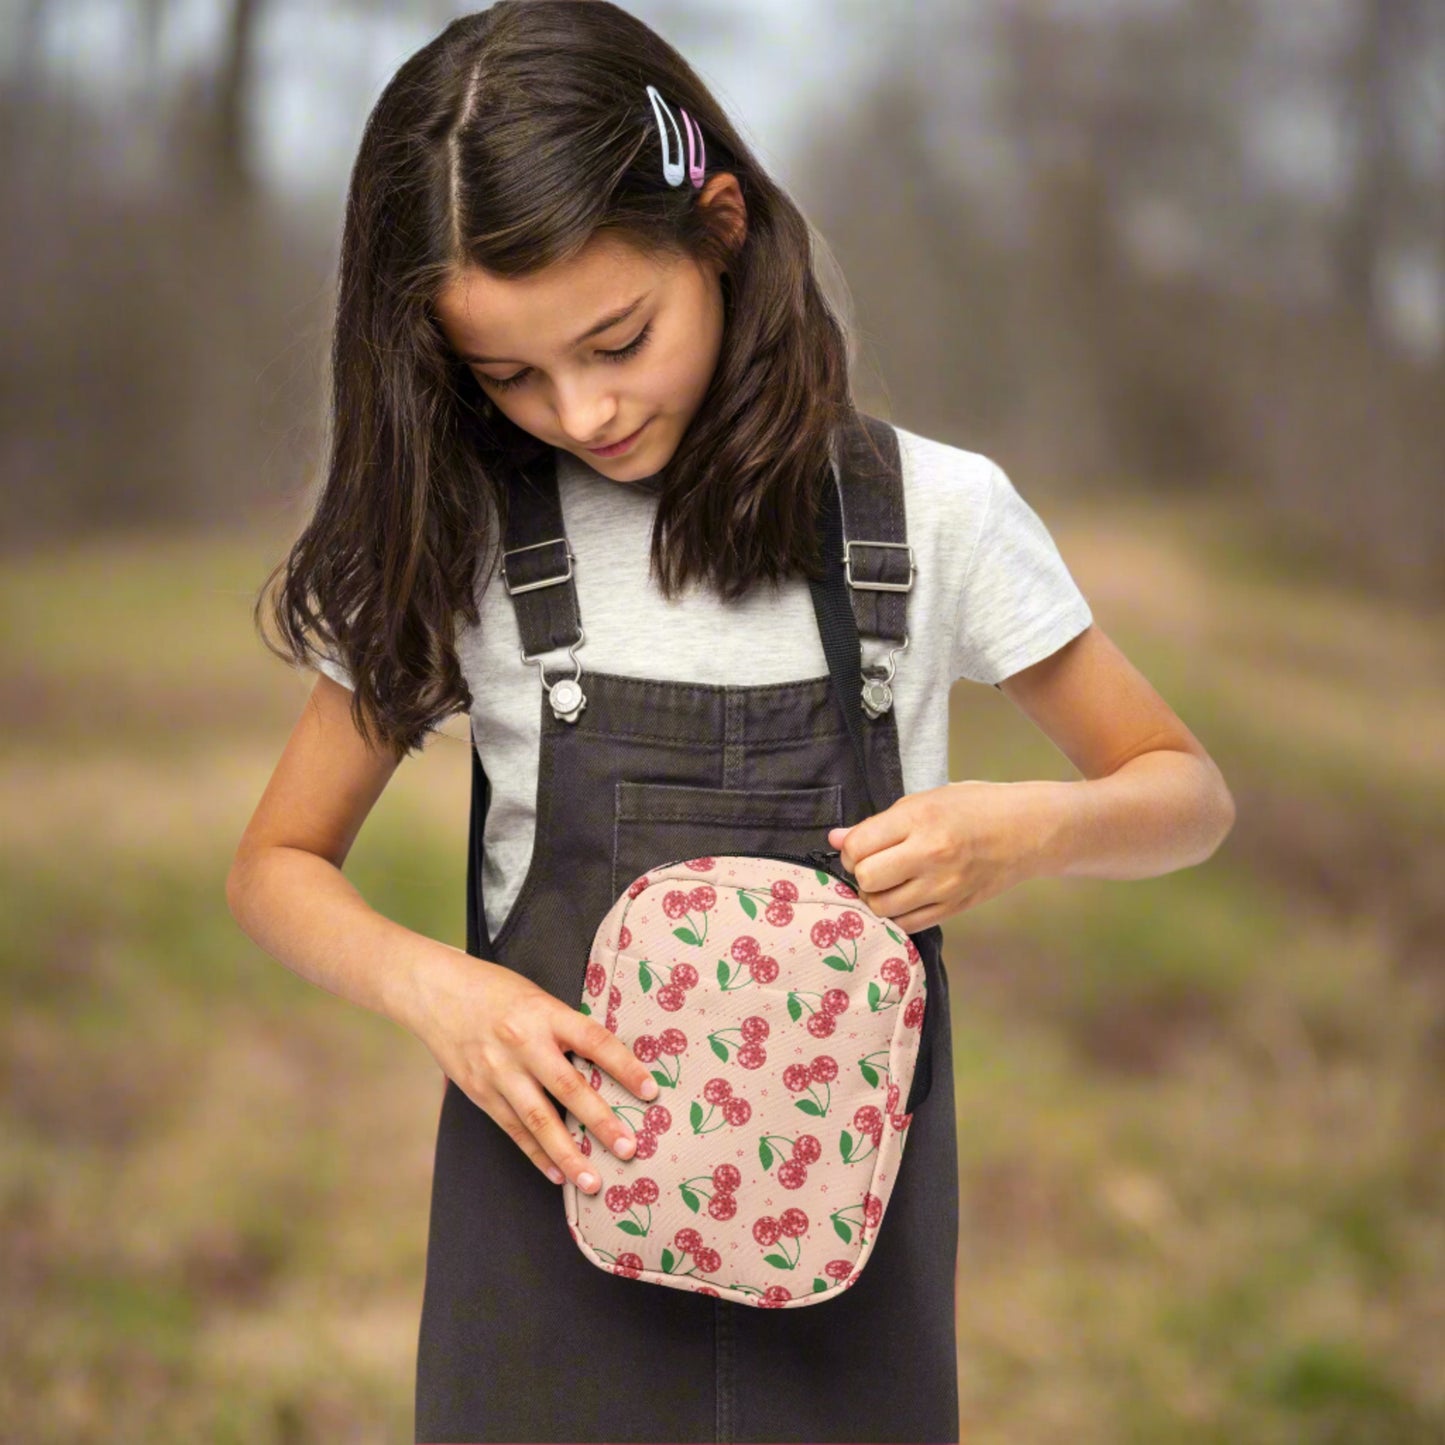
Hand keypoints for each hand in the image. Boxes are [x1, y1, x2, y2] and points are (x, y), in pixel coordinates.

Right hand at [404, 942, 659, 1194]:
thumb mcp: (536, 997)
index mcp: (545, 1013)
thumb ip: (565, 1027)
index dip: (624, 1067)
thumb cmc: (494, 990)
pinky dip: (536, 1155)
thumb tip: (605, 1061)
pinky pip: (513, 1129)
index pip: (594, 1041)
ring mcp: (498, 1071)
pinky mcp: (479, 1092)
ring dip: (567, 1154)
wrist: (435, 991)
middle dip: (601, 1122)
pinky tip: (557, 1175)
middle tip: (628, 1149)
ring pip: (538, 1120)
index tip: (650, 1091)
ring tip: (592, 1181)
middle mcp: (523, 1044)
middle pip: (569, 1088)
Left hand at [827, 780, 1048, 930]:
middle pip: (867, 879)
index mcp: (921, 819)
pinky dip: (895, 914)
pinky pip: (906, 925)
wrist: (1028, 830)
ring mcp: (943, 887)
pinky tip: (902, 896)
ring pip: (882, 908)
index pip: (859, 846)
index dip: (850, 848)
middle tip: (871, 863)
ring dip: (874, 896)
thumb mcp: (925, 800)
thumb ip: (879, 823)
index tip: (860, 845)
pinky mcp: (953, 909)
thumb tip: (836, 839)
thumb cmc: (975, 807)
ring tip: (886, 881)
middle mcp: (931, 855)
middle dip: (860, 872)